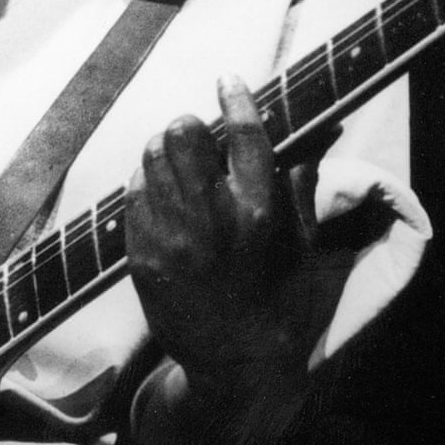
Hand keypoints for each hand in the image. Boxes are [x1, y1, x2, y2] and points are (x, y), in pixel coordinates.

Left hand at [126, 76, 316, 399]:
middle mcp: (213, 218)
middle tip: (201, 144)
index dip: (234, 97)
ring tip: (182, 171)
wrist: (238, 363)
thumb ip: (299, 181)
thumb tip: (310, 129)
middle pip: (183, 133)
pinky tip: (167, 201)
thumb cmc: (281, 298)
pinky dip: (149, 186)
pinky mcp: (142, 254)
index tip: (227, 81)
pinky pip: (133, 192)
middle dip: (192, 128)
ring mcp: (171, 236)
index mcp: (260, 211)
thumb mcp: (304, 241)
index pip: (243, 132)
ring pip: (151, 155)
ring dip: (167, 153)